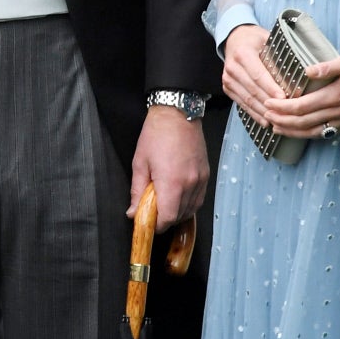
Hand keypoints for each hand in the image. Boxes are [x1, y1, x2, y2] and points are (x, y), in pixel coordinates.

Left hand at [129, 105, 208, 230]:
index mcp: (172, 183)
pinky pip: (199, 199)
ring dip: (178, 213)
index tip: (148, 222)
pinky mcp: (206, 175)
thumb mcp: (140, 163)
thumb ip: (137, 191)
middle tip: (153, 211)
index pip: (168, 218)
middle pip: (180, 216)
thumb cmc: (156, 134)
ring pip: (191, 210)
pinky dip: (189, 204)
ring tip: (165, 203)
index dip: (157, 225)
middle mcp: (190, 184)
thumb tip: (134, 212)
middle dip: (166, 219)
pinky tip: (178, 197)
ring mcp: (201, 180)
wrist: (178, 113)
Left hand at [222, 34, 339, 138]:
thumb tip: (305, 71)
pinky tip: (298, 131)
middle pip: (303, 123)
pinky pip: (324, 133)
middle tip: (265, 116)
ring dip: (291, 131)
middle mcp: (339, 112)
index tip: (267, 103)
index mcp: (336, 96)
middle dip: (281, 121)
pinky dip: (307, 134)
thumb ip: (326, 67)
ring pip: (312, 131)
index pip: (302, 107)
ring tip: (275, 127)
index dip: (282, 107)